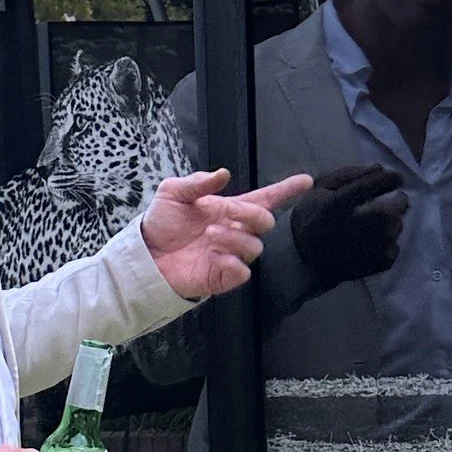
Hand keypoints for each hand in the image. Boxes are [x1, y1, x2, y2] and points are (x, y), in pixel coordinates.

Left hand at [140, 167, 311, 301]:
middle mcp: (235, 232)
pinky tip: (213, 255)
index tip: (306, 180)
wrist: (145, 255)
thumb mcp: (173, 193)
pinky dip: (231, 261)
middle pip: (265, 221)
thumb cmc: (161, 224)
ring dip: (234, 237)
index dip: (286, 190)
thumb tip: (223, 174)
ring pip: (255, 246)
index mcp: (228, 210)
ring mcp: (231, 255)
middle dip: (249, 213)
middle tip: (224, 210)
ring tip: (209, 234)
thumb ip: (198, 182)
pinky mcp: (223, 277)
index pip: (265, 199)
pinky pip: (242, 272)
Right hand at [290, 163, 408, 287]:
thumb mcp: (318, 190)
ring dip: (390, 221)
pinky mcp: (384, 261)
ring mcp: (377, 245)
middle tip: (380, 205)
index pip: (379, 180)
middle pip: (399, 203)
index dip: (390, 177)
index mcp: (344, 203)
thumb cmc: (312, 222)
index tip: (393, 177)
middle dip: (394, 200)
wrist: (307, 265)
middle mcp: (366, 222)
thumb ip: (346, 174)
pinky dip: (387, 242)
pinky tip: (371, 244)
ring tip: (373, 226)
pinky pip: (396, 245)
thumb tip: (378, 168)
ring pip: (399, 223)